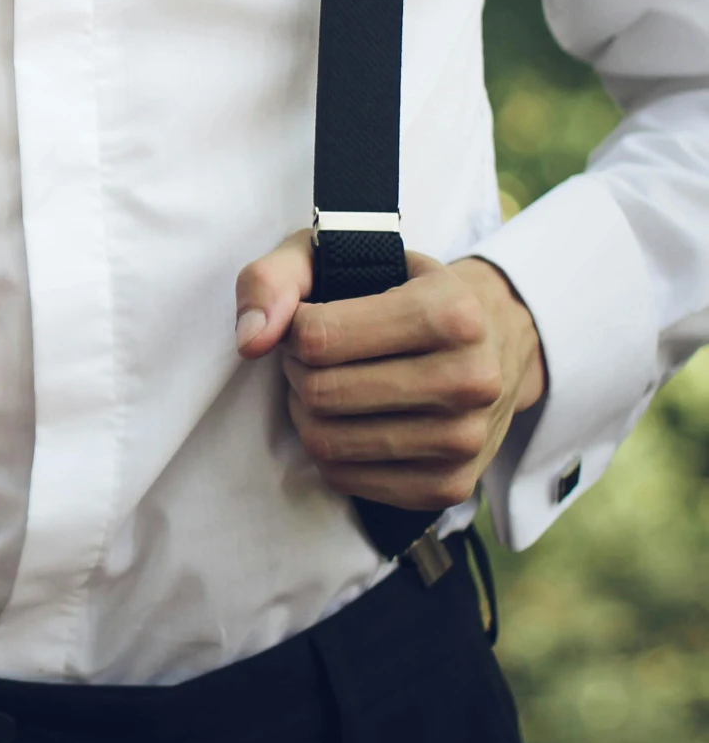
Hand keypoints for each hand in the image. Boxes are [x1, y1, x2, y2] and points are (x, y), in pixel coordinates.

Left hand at [236, 231, 545, 510]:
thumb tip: (250, 341)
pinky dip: (329, 452)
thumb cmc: (399, 290)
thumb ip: (275, 279)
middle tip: (314, 356)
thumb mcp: (336, 256)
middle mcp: (471, 379)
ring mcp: (465, 439)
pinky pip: (346, 480)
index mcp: (452, 313)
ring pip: (328, 442)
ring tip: (330, 384)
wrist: (493, 340)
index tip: (309, 320)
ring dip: (307, 413)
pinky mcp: (451, 486)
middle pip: (321, 393)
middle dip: (297, 371)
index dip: (292, 330)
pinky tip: (348, 421)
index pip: (318, 338)